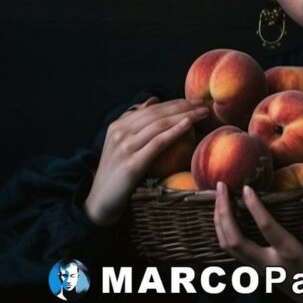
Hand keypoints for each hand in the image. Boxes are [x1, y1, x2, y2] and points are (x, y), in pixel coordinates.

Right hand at [84, 96, 208, 226]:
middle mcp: (120, 133)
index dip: (175, 102)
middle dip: (183, 106)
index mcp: (118, 126)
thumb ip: (135, 121)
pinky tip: (188, 124)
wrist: (99, 203)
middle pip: (158, 114)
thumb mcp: (121, 144)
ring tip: (203, 113)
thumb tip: (154, 99)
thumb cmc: (116, 174)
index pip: (152, 109)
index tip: (195, 101)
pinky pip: (157, 143)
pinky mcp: (131, 164)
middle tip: (203, 104)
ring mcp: (125, 148)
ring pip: (159, 124)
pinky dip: (174, 131)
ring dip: (184, 115)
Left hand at [214, 182, 302, 302]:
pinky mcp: (256, 270)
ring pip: (229, 247)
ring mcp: (259, 269)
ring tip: (218, 196)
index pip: (268, 229)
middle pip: (236, 241)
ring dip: (219, 221)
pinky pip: (232, 251)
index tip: (247, 188)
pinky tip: (222, 215)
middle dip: (224, 213)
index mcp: (291, 257)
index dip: (255, 208)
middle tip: (221, 186)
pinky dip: (222, 231)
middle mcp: (269, 264)